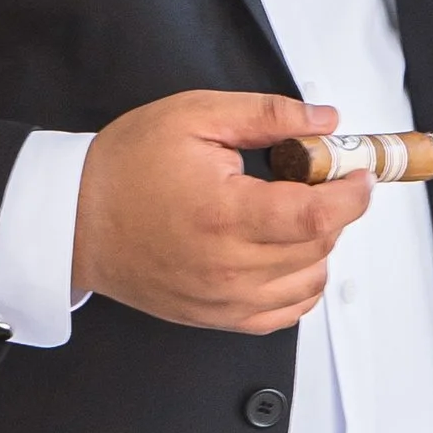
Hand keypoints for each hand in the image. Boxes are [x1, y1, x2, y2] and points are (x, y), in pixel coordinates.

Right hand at [74, 92, 370, 331]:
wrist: (74, 220)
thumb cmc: (125, 168)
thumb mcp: (195, 116)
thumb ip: (266, 115)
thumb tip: (324, 122)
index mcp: (226, 214)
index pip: (319, 216)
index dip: (352, 193)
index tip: (358, 172)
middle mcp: (228, 266)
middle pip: (320, 246)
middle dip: (332, 208)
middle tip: (311, 177)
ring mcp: (224, 300)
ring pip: (309, 281)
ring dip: (317, 245)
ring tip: (288, 213)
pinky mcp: (217, 317)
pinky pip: (284, 312)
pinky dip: (299, 284)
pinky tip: (283, 252)